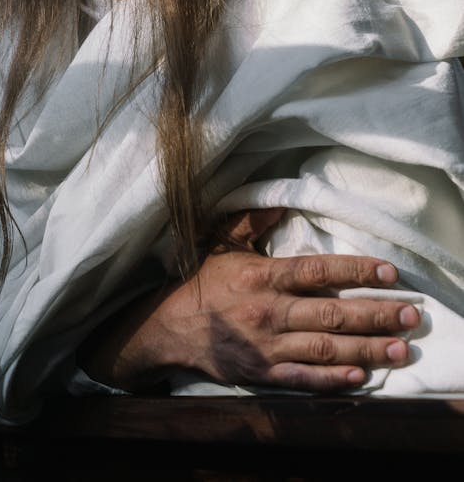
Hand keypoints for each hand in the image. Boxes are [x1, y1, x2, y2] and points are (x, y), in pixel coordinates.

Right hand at [78, 213, 419, 393]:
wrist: (170, 327)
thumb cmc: (202, 281)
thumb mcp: (222, 241)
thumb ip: (253, 220)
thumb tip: (281, 200)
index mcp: (263, 275)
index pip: (319, 270)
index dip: (356, 270)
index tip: (389, 271)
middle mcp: (269, 311)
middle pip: (332, 312)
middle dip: (376, 314)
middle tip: (411, 315)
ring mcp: (267, 345)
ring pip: (326, 348)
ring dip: (366, 349)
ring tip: (399, 349)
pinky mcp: (261, 373)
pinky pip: (303, 379)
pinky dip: (333, 380)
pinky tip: (361, 377)